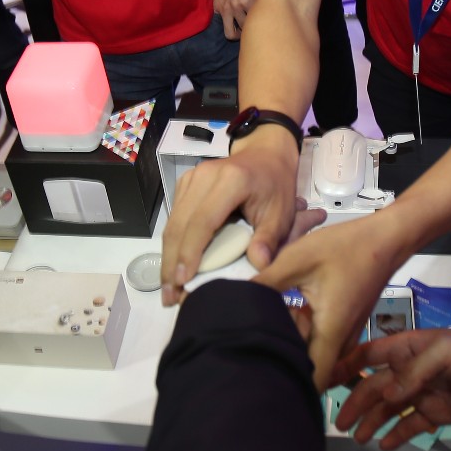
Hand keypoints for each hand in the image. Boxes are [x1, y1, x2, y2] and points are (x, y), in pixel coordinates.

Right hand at [161, 126, 310, 303]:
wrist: (265, 154)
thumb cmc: (276, 186)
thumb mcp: (282, 212)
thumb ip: (270, 238)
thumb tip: (258, 265)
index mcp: (231, 181)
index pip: (202, 221)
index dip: (190, 252)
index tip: (183, 281)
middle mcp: (204, 176)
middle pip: (179, 224)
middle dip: (172, 263)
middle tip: (170, 296)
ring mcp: (191, 178)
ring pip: (172, 223)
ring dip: (168, 257)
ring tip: (169, 289)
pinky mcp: (185, 183)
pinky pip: (174, 217)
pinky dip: (173, 244)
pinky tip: (174, 267)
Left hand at [211, 0, 262, 38]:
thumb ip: (222, 1)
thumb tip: (225, 14)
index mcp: (217, 4)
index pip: (221, 27)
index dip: (232, 29)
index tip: (239, 27)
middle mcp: (224, 7)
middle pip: (230, 34)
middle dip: (240, 35)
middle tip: (248, 29)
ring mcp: (236, 6)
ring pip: (245, 27)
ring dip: (252, 23)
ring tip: (258, 16)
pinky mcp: (249, 3)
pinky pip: (255, 17)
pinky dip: (259, 15)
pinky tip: (263, 9)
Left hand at [253, 215, 409, 381]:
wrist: (385, 239)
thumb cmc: (347, 247)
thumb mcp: (297, 259)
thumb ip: (264, 282)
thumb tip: (235, 298)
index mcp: (331, 333)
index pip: (311, 380)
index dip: (286, 381)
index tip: (262, 372)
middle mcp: (341, 342)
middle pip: (307, 367)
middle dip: (282, 356)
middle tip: (258, 337)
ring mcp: (344, 335)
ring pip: (311, 352)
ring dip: (292, 339)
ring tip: (273, 317)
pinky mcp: (343, 326)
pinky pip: (318, 339)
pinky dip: (302, 329)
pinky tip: (290, 307)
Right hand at [333, 328, 450, 450]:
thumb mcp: (444, 353)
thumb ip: (413, 373)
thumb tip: (386, 394)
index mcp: (406, 348)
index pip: (368, 355)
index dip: (346, 365)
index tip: (324, 381)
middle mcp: (409, 371)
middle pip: (374, 387)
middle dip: (355, 403)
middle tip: (339, 423)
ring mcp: (422, 393)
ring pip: (389, 409)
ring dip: (372, 422)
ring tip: (359, 438)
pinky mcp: (435, 413)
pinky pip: (410, 425)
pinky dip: (396, 434)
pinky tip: (385, 445)